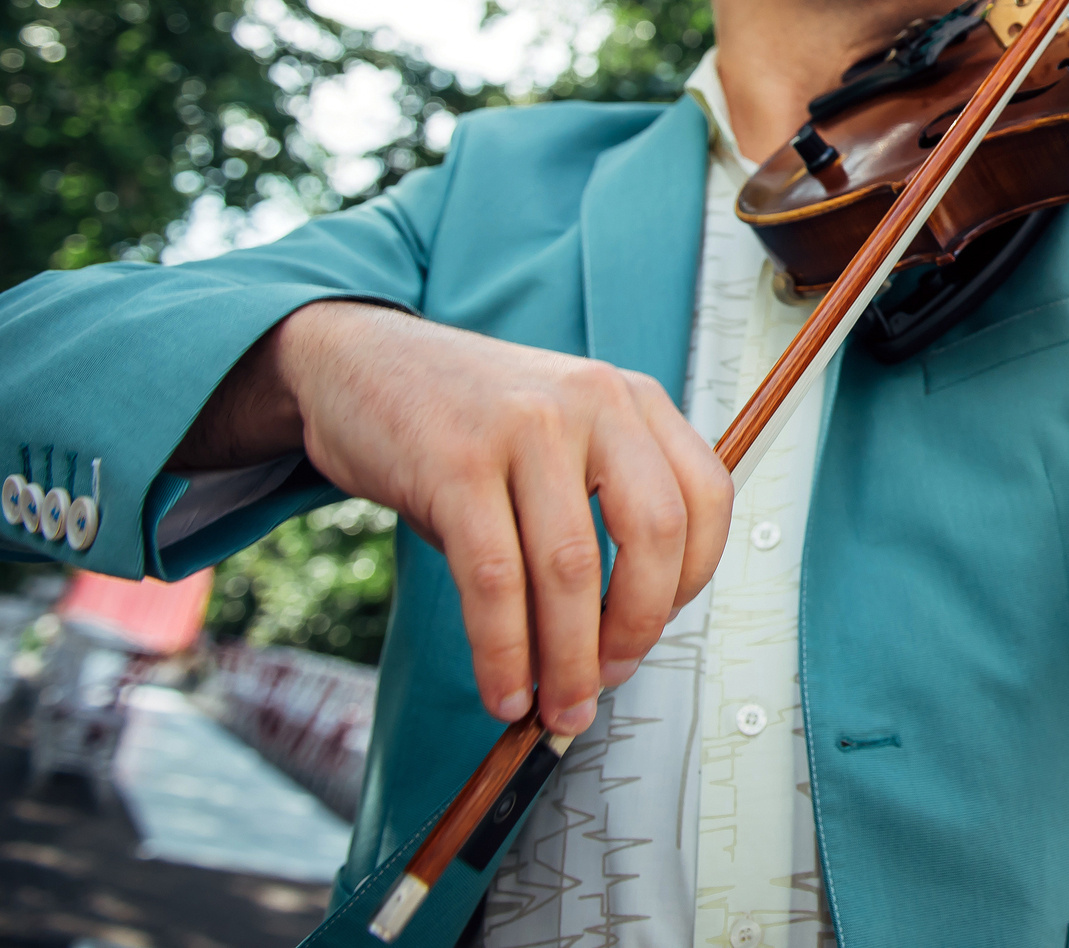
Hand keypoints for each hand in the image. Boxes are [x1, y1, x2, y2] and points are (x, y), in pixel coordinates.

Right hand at [178, 301, 732, 736]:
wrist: (360, 362)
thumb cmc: (468, 422)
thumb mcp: (560, 435)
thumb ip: (601, 508)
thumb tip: (617, 639)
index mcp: (633, 399)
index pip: (707, 497)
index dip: (691, 580)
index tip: (656, 630)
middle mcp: (592, 402)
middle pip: (652, 533)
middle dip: (636, 628)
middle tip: (607, 682)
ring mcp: (525, 426)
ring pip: (570, 568)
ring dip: (568, 659)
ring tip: (557, 707)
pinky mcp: (454, 462)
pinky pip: (494, 579)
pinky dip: (503, 651)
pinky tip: (503, 688)